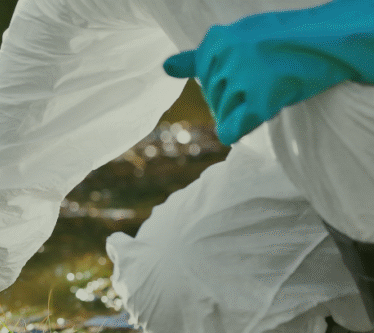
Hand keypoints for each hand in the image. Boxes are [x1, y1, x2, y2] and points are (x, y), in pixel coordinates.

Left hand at [163, 0, 373, 144]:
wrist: (332, 39)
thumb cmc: (283, 40)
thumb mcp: (239, 37)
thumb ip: (201, 56)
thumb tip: (165, 67)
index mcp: (216, 40)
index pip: (204, 80)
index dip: (230, 80)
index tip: (255, 65)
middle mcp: (225, 57)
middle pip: (213, 100)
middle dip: (237, 98)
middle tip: (268, 77)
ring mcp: (243, 77)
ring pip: (222, 116)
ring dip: (245, 111)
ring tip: (273, 86)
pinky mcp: (261, 99)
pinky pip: (232, 130)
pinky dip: (239, 130)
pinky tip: (261, 113)